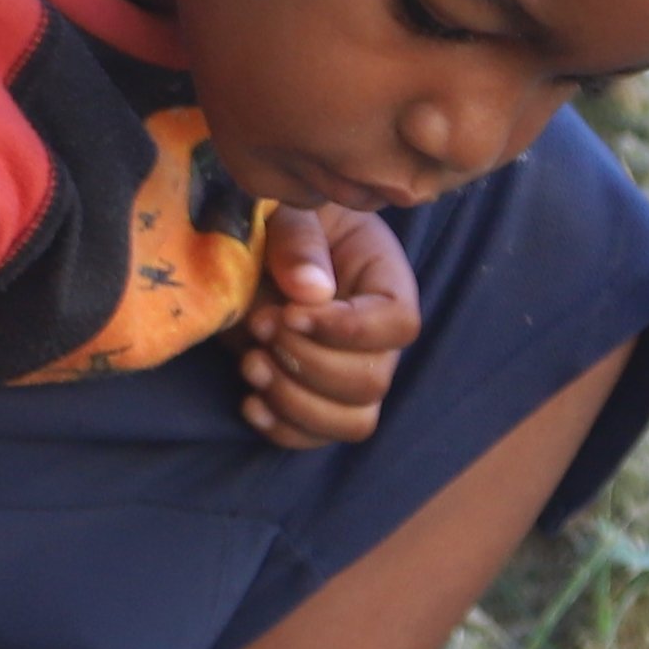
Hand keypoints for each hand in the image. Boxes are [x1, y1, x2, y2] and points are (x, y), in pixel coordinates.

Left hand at [237, 203, 419, 447]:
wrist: (253, 248)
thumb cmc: (283, 219)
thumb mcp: (292, 211)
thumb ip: (301, 241)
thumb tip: (311, 292)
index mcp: (386, 283)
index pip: (398, 325)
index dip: (348, 330)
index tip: (290, 313)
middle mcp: (378, 339)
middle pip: (372, 381)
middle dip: (307, 363)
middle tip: (260, 327)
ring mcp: (350, 374)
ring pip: (352, 422)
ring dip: (295, 401)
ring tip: (251, 363)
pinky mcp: (317, 400)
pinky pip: (317, 438)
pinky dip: (281, 430)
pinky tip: (250, 401)